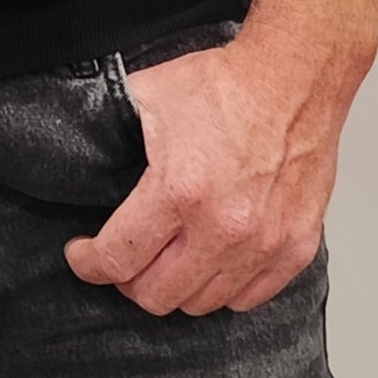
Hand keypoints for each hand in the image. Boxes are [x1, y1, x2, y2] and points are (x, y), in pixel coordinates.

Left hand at [64, 27, 367, 316]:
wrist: (298, 73)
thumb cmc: (230, 84)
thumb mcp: (151, 96)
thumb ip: (113, 135)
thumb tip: (79, 154)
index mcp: (180, 190)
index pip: (116, 260)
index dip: (89, 263)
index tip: (84, 255)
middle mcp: (223, 226)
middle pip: (154, 296)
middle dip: (130, 280)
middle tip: (128, 257)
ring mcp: (262, 243)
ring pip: (198, 304)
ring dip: (178, 286)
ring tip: (171, 259)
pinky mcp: (294, 248)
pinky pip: (246, 299)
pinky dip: (224, 288)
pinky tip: (213, 262)